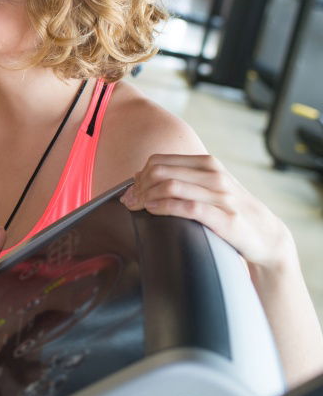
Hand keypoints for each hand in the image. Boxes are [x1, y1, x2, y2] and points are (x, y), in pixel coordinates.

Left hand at [121, 154, 294, 270]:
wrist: (266, 234)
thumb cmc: (229, 210)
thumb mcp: (206, 187)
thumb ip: (177, 178)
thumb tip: (137, 174)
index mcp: (207, 163)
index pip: (159, 161)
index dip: (139, 175)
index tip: (131, 191)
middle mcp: (214, 175)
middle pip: (160, 172)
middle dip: (139, 187)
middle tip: (129, 202)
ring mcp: (221, 195)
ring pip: (171, 186)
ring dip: (146, 197)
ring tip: (136, 207)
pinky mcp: (225, 217)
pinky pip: (186, 207)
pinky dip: (163, 207)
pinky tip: (152, 211)